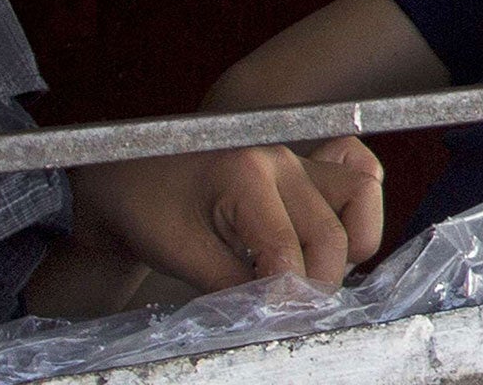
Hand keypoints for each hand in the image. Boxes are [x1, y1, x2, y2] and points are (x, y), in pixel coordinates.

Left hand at [71, 137, 384, 294]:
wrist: (124, 178)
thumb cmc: (145, 208)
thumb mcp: (183, 256)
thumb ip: (237, 288)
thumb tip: (282, 316)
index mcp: (247, 173)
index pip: (291, 253)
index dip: (288, 300)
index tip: (277, 324)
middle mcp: (281, 158)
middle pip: (333, 233)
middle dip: (318, 283)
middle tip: (286, 310)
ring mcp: (294, 158)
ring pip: (358, 196)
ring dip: (344, 246)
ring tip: (305, 276)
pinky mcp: (300, 167)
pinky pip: (355, 176)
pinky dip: (355, 210)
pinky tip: (323, 241)